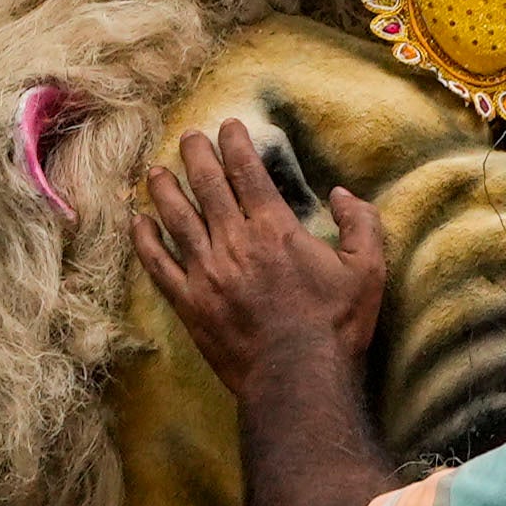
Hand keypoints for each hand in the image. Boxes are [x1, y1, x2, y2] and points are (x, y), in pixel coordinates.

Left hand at [123, 116, 387, 398]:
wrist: (297, 379)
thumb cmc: (336, 325)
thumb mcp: (368, 270)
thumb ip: (361, 224)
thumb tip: (342, 194)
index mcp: (275, 229)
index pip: (248, 172)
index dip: (236, 144)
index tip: (228, 126)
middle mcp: (234, 242)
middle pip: (207, 186)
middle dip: (197, 156)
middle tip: (189, 137)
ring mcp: (206, 273)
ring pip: (176, 219)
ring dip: (165, 190)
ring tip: (156, 171)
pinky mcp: (189, 304)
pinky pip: (158, 265)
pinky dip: (145, 241)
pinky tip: (137, 223)